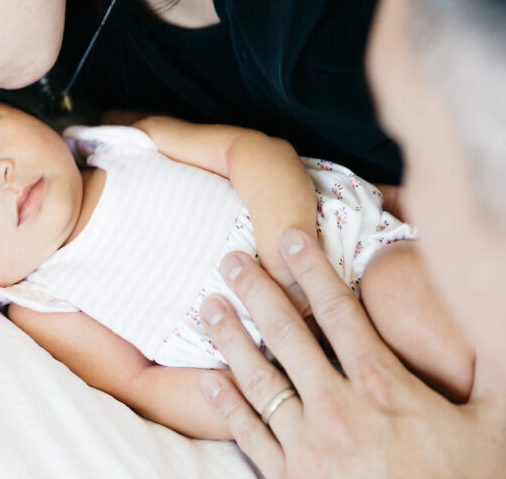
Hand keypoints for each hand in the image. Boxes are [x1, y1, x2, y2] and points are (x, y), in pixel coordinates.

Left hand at [198, 229, 505, 477]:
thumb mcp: (494, 424)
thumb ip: (492, 367)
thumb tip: (494, 307)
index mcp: (385, 389)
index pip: (340, 313)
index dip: (312, 271)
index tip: (288, 239)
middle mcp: (338, 410)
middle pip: (287, 336)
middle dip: (256, 291)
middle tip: (230, 259)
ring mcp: (308, 447)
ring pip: (258, 379)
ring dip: (230, 338)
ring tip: (208, 306)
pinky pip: (250, 436)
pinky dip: (226, 407)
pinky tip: (209, 381)